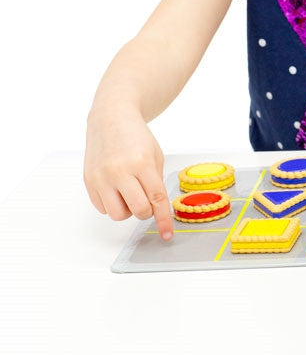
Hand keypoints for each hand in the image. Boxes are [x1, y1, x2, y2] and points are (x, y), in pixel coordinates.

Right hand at [84, 105, 172, 240]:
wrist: (110, 120)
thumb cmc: (135, 136)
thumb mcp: (155, 155)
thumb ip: (155, 181)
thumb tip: (156, 208)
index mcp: (142, 163)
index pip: (156, 198)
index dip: (162, 219)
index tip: (167, 234)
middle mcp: (119, 171)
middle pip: (138, 210)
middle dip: (146, 211)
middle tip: (147, 200)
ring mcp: (101, 177)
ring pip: (118, 215)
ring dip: (127, 209)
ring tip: (130, 192)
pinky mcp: (89, 182)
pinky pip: (103, 208)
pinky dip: (112, 204)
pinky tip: (116, 188)